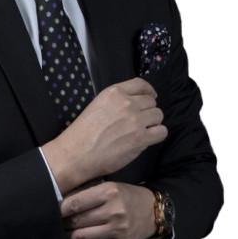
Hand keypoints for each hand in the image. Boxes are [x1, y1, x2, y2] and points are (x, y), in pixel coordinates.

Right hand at [42, 78, 166, 193]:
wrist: (76, 154)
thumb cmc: (82, 133)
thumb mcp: (97, 105)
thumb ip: (116, 101)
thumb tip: (134, 103)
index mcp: (114, 93)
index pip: (141, 84)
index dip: (148, 91)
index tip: (150, 97)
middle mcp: (126, 103)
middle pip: (151, 102)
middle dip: (147, 111)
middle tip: (139, 122)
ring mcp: (135, 120)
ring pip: (158, 115)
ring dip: (153, 123)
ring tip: (142, 131)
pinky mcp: (140, 138)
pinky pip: (161, 132)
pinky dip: (157, 135)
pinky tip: (148, 139)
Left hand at [61, 182, 156, 238]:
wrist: (152, 212)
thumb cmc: (126, 196)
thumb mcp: (109, 186)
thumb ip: (86, 192)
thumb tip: (59, 200)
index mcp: (109, 192)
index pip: (75, 203)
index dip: (59, 209)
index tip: (52, 211)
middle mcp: (114, 211)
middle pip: (76, 222)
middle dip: (62, 224)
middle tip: (57, 223)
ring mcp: (118, 230)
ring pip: (81, 238)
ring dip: (68, 237)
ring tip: (64, 233)